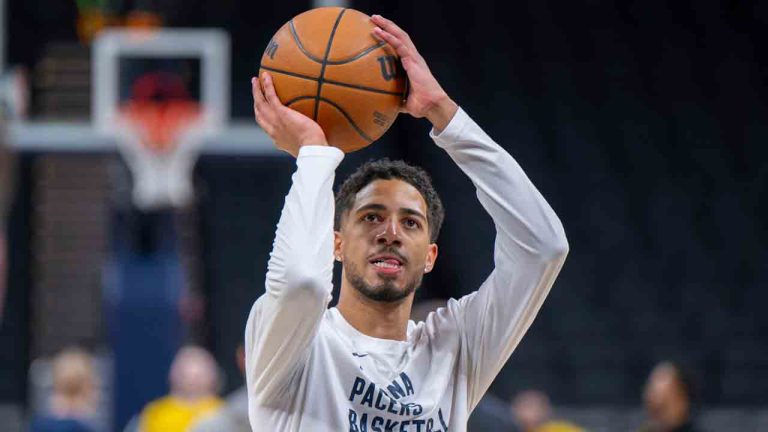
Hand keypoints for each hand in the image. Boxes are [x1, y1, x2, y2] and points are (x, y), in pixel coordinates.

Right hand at [252, 72, 326, 156]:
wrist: (312, 149)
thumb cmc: (316, 149)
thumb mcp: (308, 145)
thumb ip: (310, 138)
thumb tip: (320, 133)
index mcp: (278, 139)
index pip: (267, 127)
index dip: (264, 118)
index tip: (264, 110)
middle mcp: (273, 130)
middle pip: (260, 114)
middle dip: (256, 102)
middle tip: (256, 91)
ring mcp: (275, 121)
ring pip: (260, 103)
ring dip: (256, 90)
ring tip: (256, 80)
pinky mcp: (280, 113)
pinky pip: (271, 96)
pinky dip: (267, 85)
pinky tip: (267, 76)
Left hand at [371, 15, 457, 131]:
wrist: (432, 106)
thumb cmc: (422, 105)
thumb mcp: (405, 102)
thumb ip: (396, 100)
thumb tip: (385, 105)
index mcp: (412, 64)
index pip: (400, 45)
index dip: (390, 36)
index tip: (378, 30)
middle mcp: (413, 58)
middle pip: (399, 36)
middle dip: (387, 25)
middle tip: (374, 18)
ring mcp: (414, 58)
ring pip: (399, 36)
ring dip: (387, 26)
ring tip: (375, 18)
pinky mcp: (413, 60)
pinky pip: (399, 45)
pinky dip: (389, 37)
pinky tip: (379, 31)